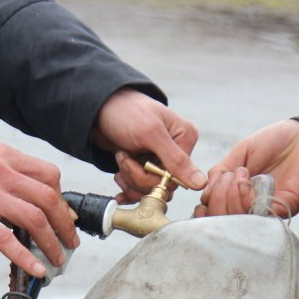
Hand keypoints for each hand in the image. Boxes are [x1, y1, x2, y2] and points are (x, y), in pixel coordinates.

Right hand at [0, 143, 77, 276]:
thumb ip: (16, 180)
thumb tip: (51, 207)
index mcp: (4, 155)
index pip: (49, 174)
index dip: (63, 199)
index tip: (67, 217)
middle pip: (46, 197)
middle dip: (64, 224)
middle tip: (70, 241)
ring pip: (33, 218)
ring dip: (50, 242)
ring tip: (56, 258)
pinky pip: (6, 239)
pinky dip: (25, 257)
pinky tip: (36, 269)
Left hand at [92, 88, 204, 202]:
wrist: (98, 109)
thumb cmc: (125, 112)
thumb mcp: (151, 133)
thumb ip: (176, 161)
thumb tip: (201, 183)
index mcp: (185, 139)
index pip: (177, 177)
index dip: (154, 177)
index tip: (135, 162)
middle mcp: (176, 151)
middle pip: (163, 185)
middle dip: (138, 177)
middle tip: (124, 159)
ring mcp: (159, 160)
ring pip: (150, 189)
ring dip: (130, 179)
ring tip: (120, 159)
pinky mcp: (145, 167)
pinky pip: (141, 189)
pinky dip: (127, 186)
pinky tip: (119, 177)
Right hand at [198, 120, 298, 217]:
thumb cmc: (273, 143)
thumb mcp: (238, 154)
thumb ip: (220, 173)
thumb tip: (205, 195)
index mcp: (237, 197)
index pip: (213, 215)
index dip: (206, 207)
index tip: (211, 188)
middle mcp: (250, 208)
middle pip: (223, 222)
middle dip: (217, 200)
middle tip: (228, 177)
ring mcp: (265, 211)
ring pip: (238, 222)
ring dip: (231, 199)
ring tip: (240, 176)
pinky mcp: (282, 209)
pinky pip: (257, 217)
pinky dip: (246, 201)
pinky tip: (247, 182)